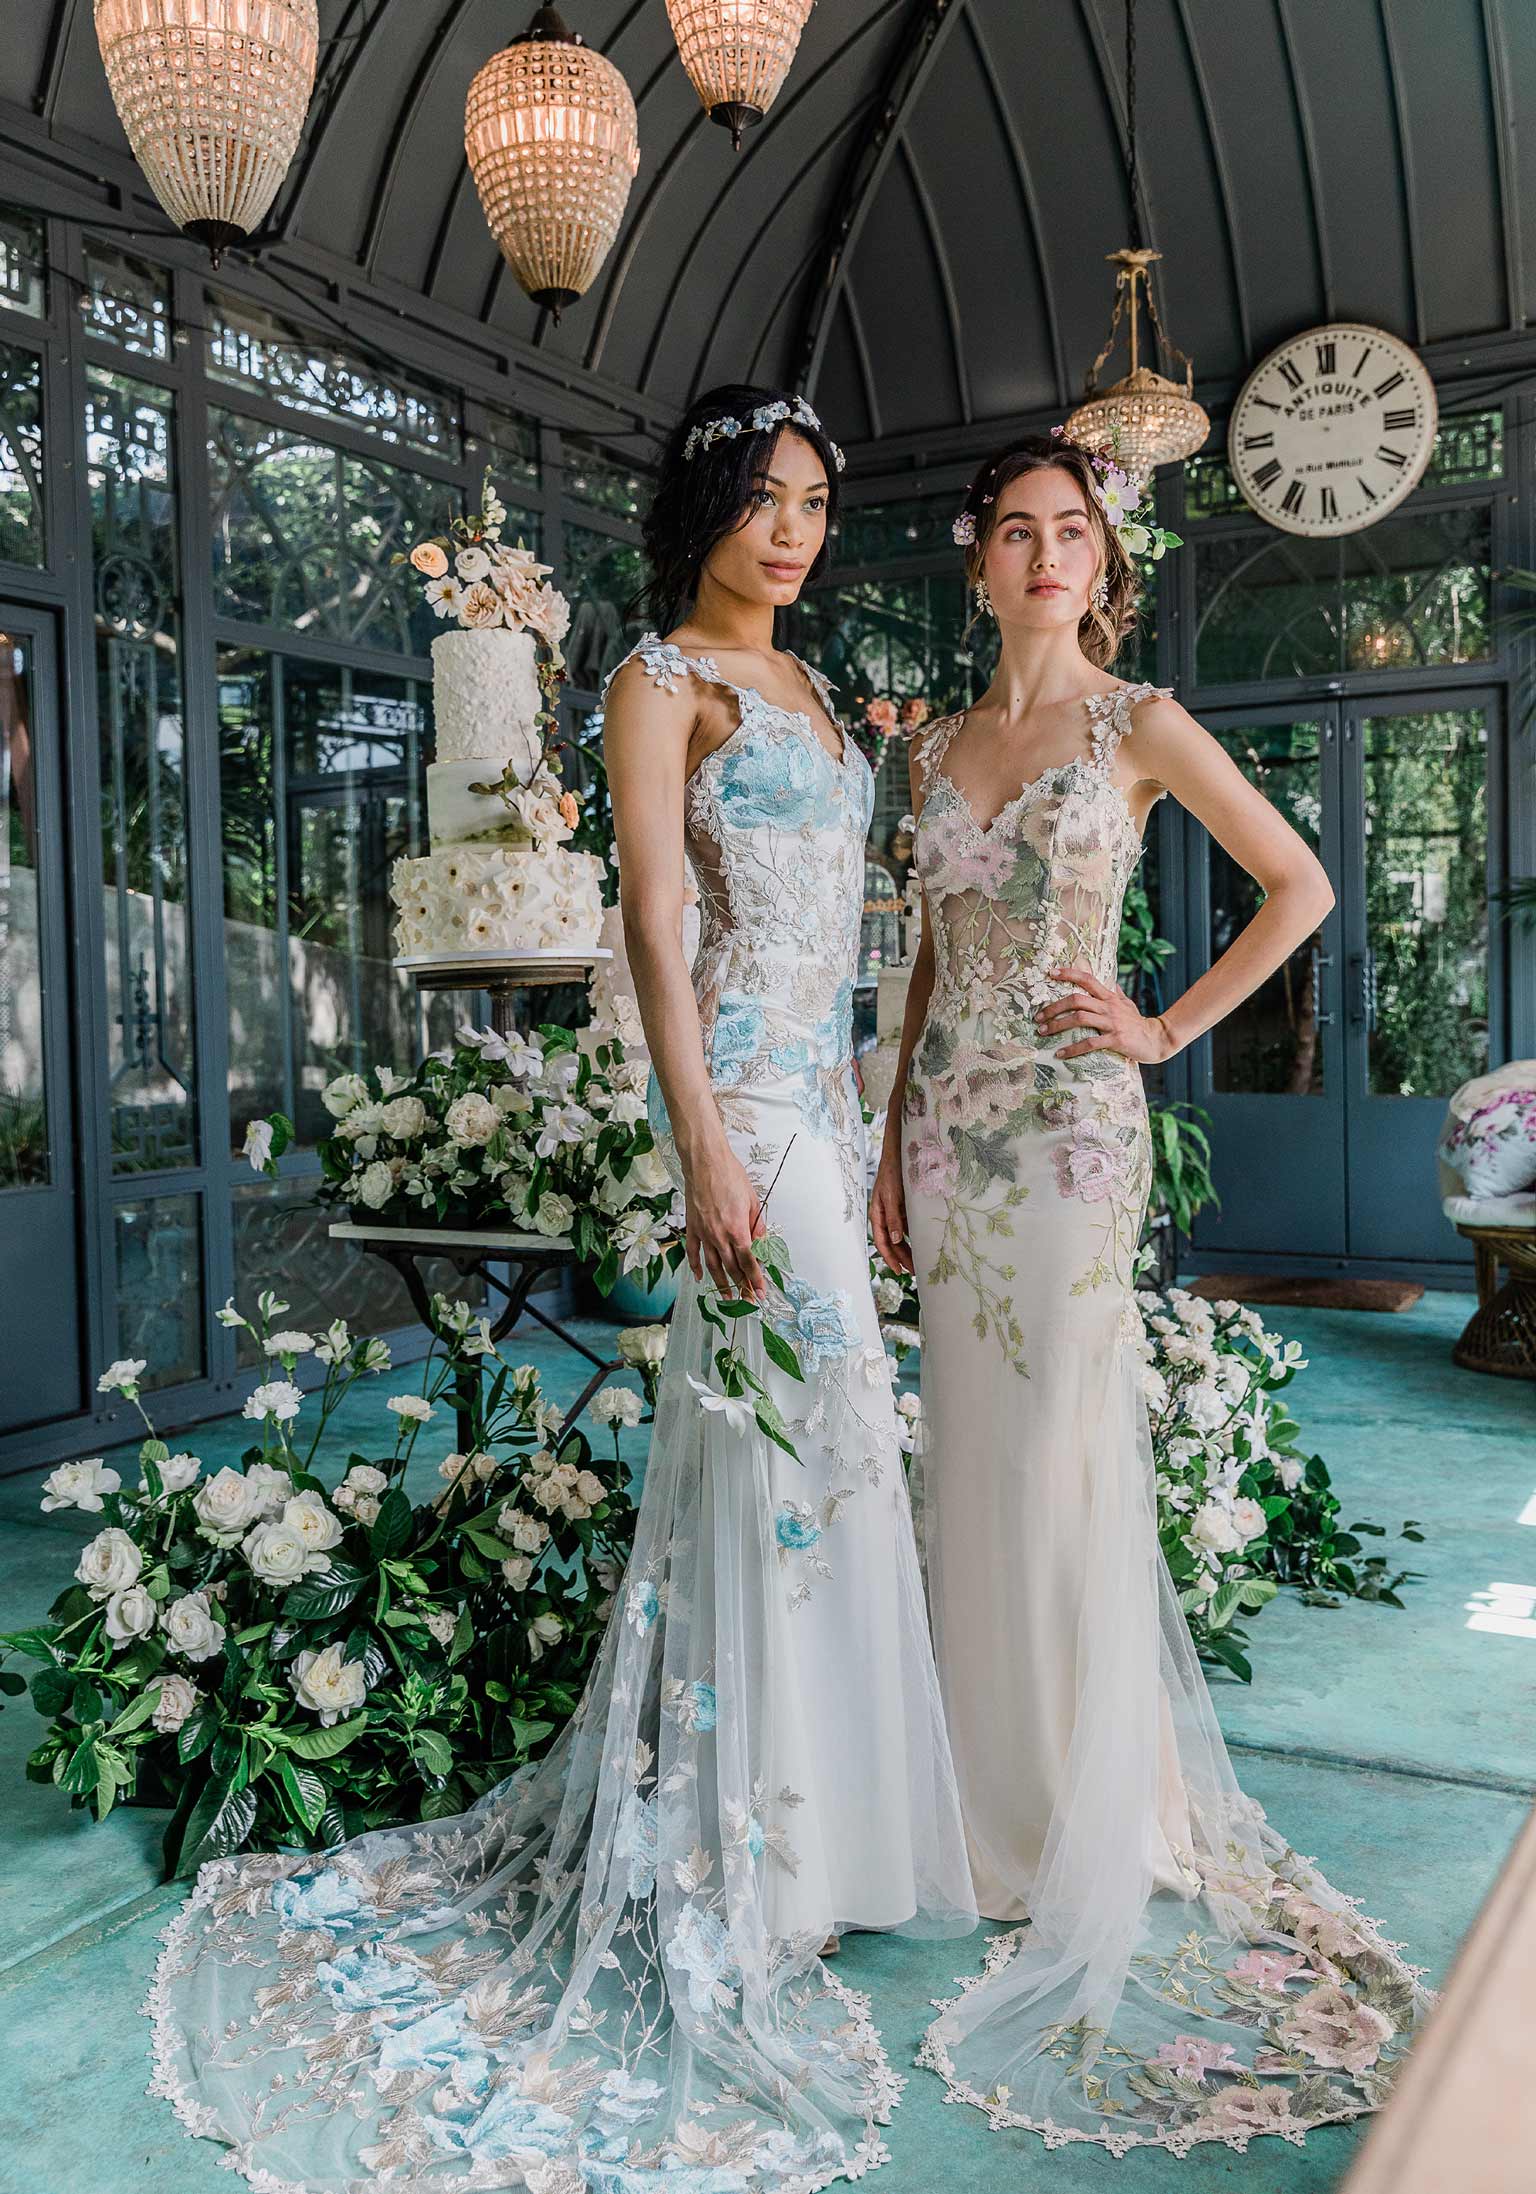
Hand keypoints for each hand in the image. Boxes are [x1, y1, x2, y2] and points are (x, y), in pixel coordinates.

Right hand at [683, 1139, 767, 1302]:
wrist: (705, 1163)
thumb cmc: (730, 1177)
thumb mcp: (753, 1201)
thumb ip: (756, 1226)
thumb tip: (761, 1243)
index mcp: (737, 1230)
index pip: (749, 1262)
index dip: (756, 1280)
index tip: (761, 1292)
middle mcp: (719, 1236)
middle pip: (732, 1268)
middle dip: (742, 1287)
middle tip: (748, 1301)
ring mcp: (704, 1233)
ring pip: (712, 1266)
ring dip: (721, 1283)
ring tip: (728, 1297)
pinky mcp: (692, 1227)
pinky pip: (693, 1252)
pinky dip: (695, 1267)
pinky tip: (699, 1277)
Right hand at [871, 1145, 913, 1276]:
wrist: (898, 1154)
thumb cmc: (892, 1173)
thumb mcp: (892, 1197)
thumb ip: (893, 1218)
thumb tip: (896, 1240)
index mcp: (877, 1214)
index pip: (882, 1242)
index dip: (890, 1258)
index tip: (899, 1270)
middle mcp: (885, 1215)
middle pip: (892, 1242)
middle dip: (901, 1257)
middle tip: (914, 1271)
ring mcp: (894, 1211)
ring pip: (900, 1236)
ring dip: (907, 1248)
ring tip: (918, 1261)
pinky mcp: (902, 1207)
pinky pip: (907, 1225)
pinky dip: (913, 1235)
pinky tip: (922, 1242)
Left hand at [1039, 964, 1174, 1063]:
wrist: (1157, 1040)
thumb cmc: (1138, 1023)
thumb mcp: (1127, 1004)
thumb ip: (1116, 994)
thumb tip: (1110, 982)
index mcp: (1109, 997)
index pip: (1087, 979)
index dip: (1069, 973)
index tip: (1051, 972)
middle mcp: (1109, 1007)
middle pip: (1076, 999)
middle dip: (1054, 1007)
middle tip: (1038, 1017)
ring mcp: (1112, 1023)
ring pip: (1080, 1018)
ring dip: (1058, 1025)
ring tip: (1043, 1032)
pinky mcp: (1115, 1040)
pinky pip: (1090, 1043)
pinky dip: (1073, 1049)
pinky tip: (1060, 1054)